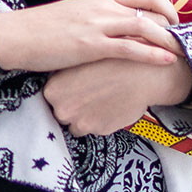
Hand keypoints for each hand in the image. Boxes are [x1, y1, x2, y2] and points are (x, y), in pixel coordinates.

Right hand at [0, 0, 180, 73]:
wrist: (16, 36)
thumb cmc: (42, 29)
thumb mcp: (74, 15)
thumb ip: (97, 17)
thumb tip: (113, 28)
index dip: (166, 7)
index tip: (174, 22)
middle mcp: (103, 7)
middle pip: (152, 9)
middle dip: (174, 25)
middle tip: (185, 40)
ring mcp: (98, 25)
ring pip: (146, 27)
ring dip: (170, 40)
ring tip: (184, 52)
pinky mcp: (91, 46)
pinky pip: (130, 48)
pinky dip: (152, 54)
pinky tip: (166, 61)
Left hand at [42, 36, 191, 137]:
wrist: (140, 73)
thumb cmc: (110, 62)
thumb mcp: (80, 61)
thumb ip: (63, 75)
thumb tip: (56, 82)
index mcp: (53, 90)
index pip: (51, 97)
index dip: (66, 91)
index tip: (76, 86)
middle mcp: (63, 109)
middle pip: (62, 113)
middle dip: (74, 105)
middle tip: (91, 92)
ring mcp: (80, 122)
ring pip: (77, 124)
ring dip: (86, 115)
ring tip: (102, 98)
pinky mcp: (98, 131)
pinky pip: (95, 128)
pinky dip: (101, 120)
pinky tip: (111, 104)